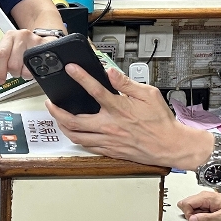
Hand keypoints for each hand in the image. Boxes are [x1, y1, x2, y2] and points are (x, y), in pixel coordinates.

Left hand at [0, 29, 45, 82]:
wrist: (40, 40)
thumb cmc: (23, 47)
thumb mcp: (8, 51)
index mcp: (10, 36)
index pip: (1, 54)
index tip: (0, 79)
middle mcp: (22, 36)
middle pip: (13, 64)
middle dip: (13, 72)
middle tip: (16, 70)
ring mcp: (34, 41)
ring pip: (24, 69)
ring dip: (23, 73)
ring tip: (24, 67)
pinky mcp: (45, 48)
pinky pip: (36, 69)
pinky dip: (32, 72)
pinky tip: (31, 67)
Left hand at [45, 65, 208, 168]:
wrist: (170, 145)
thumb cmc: (161, 121)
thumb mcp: (148, 95)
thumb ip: (127, 83)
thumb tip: (111, 73)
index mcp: (119, 109)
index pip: (94, 90)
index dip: (80, 77)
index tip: (70, 69)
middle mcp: (109, 125)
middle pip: (74, 119)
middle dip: (57, 110)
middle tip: (50, 103)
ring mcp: (108, 140)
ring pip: (76, 136)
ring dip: (62, 126)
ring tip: (56, 117)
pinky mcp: (109, 150)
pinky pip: (86, 146)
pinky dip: (76, 138)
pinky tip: (73, 132)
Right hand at [178, 189, 220, 220]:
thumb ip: (205, 219)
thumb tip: (192, 220)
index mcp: (205, 197)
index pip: (185, 204)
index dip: (188, 214)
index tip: (196, 220)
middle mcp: (202, 196)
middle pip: (185, 204)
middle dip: (190, 214)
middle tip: (202, 219)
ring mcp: (204, 199)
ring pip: (190, 207)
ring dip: (196, 215)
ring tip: (208, 216)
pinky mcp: (206, 202)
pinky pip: (197, 208)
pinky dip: (200, 214)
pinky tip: (209, 215)